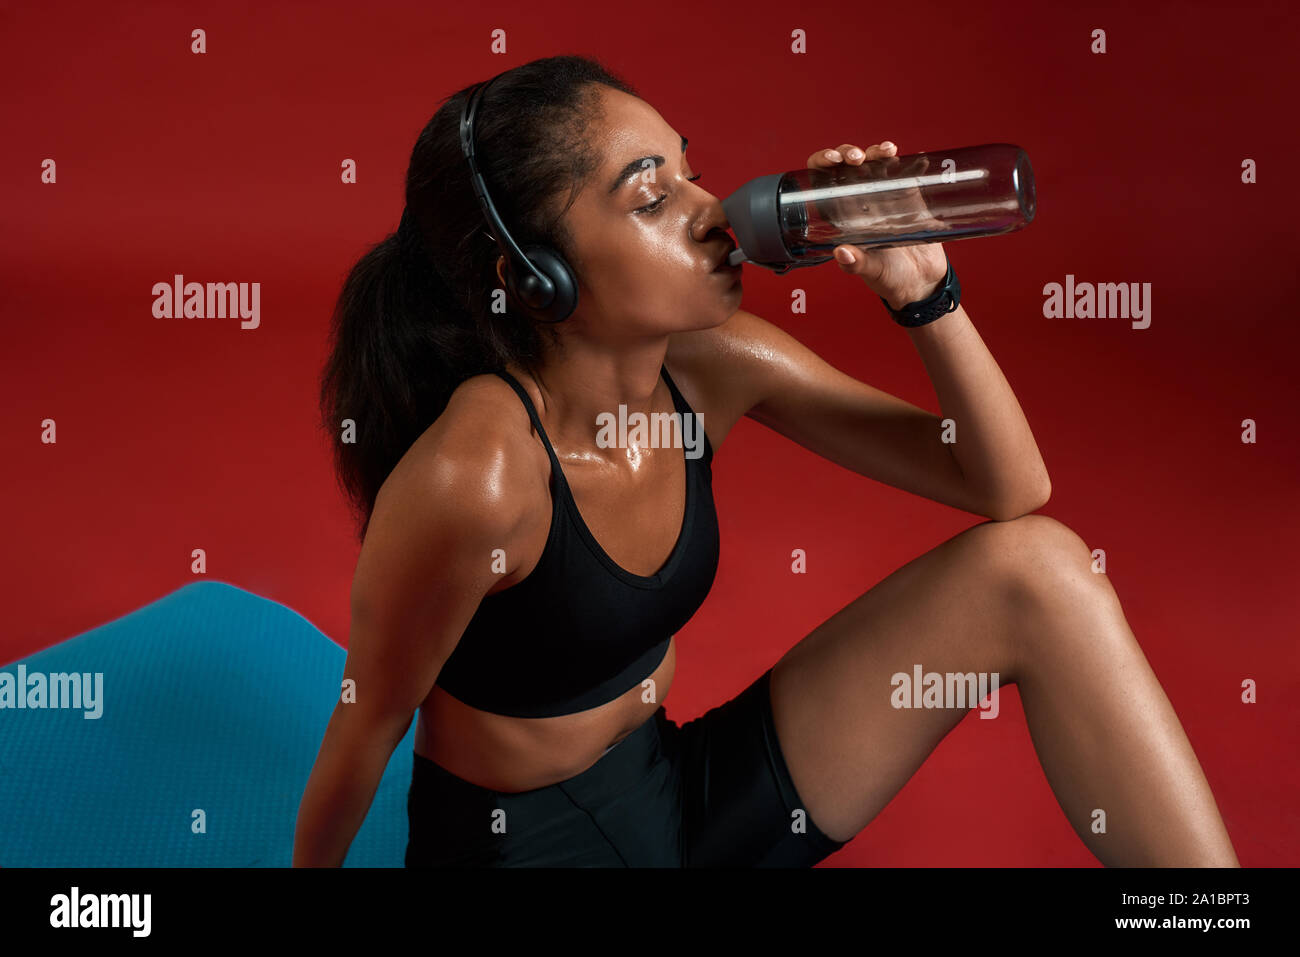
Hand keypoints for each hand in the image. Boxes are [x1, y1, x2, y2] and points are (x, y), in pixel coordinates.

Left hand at [806, 141, 949, 309]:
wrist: (922, 282)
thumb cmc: (890, 278)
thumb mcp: (871, 271)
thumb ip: (857, 264)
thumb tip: (841, 253)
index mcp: (842, 216)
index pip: (823, 181)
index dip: (823, 164)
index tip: (832, 160)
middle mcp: (860, 202)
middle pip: (848, 165)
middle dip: (849, 152)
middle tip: (858, 158)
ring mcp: (885, 196)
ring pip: (875, 163)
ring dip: (877, 151)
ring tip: (886, 152)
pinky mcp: (910, 196)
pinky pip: (907, 172)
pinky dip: (912, 162)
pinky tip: (917, 159)